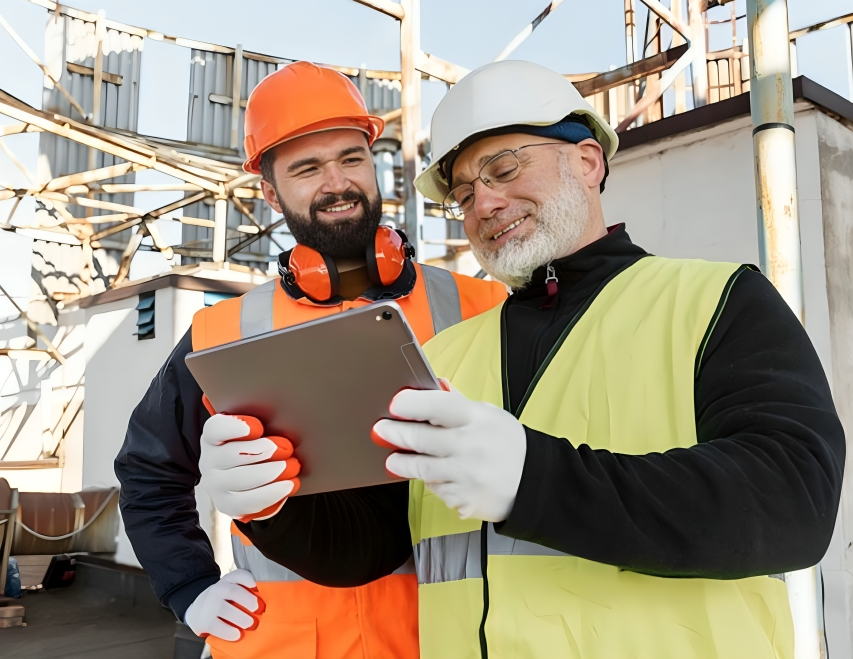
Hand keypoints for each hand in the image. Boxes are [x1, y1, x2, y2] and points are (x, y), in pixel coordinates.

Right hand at [185, 570, 263, 640]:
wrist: (199, 609)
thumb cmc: (225, 599)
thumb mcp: (234, 589)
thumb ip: (248, 591)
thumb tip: (270, 600)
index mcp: (229, 580)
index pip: (238, 575)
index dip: (247, 579)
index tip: (256, 586)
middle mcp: (219, 589)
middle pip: (233, 591)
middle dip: (247, 600)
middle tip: (258, 609)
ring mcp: (210, 605)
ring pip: (224, 609)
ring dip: (240, 617)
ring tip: (251, 624)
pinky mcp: (204, 621)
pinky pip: (216, 626)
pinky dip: (228, 631)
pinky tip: (237, 635)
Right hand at [199, 412, 299, 521]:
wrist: (246, 476)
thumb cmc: (254, 446)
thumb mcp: (255, 431)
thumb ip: (261, 424)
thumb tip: (281, 420)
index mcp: (213, 436)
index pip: (216, 429)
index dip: (236, 427)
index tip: (258, 427)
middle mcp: (209, 460)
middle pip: (232, 454)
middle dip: (263, 451)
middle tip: (287, 448)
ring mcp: (215, 484)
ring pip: (241, 480)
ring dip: (271, 473)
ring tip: (292, 466)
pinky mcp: (226, 504)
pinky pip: (248, 502)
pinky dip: (271, 493)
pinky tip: (289, 484)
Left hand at [371, 384, 526, 521]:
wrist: (534, 484)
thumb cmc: (508, 445)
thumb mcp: (490, 415)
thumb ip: (458, 403)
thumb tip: (436, 385)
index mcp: (478, 419)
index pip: (439, 405)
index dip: (413, 403)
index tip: (395, 404)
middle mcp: (471, 446)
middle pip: (423, 439)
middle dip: (396, 434)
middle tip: (380, 430)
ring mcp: (467, 475)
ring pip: (423, 469)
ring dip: (403, 463)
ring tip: (393, 460)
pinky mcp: (463, 499)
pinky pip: (437, 489)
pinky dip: (433, 482)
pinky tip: (438, 476)